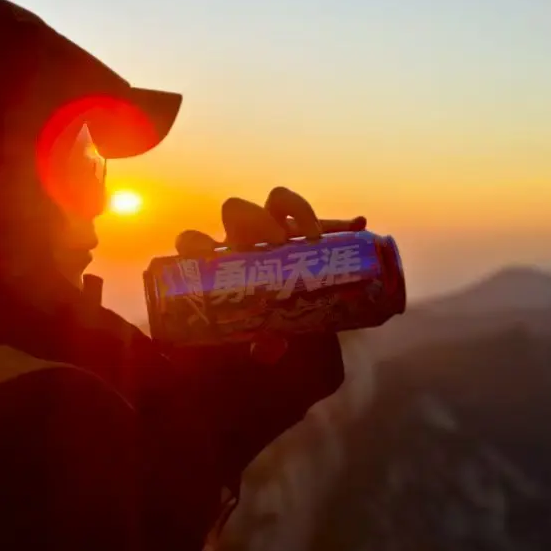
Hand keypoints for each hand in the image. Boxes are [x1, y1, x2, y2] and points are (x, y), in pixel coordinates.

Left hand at [175, 187, 365, 363]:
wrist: (309, 314)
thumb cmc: (276, 322)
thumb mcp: (270, 336)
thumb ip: (266, 345)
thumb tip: (265, 350)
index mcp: (223, 264)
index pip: (194, 242)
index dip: (194, 242)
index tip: (209, 254)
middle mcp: (246, 240)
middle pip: (235, 210)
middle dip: (253, 220)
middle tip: (278, 242)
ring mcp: (276, 229)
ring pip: (276, 200)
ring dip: (295, 210)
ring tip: (313, 237)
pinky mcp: (305, 228)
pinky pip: (319, 216)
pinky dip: (338, 221)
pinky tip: (356, 226)